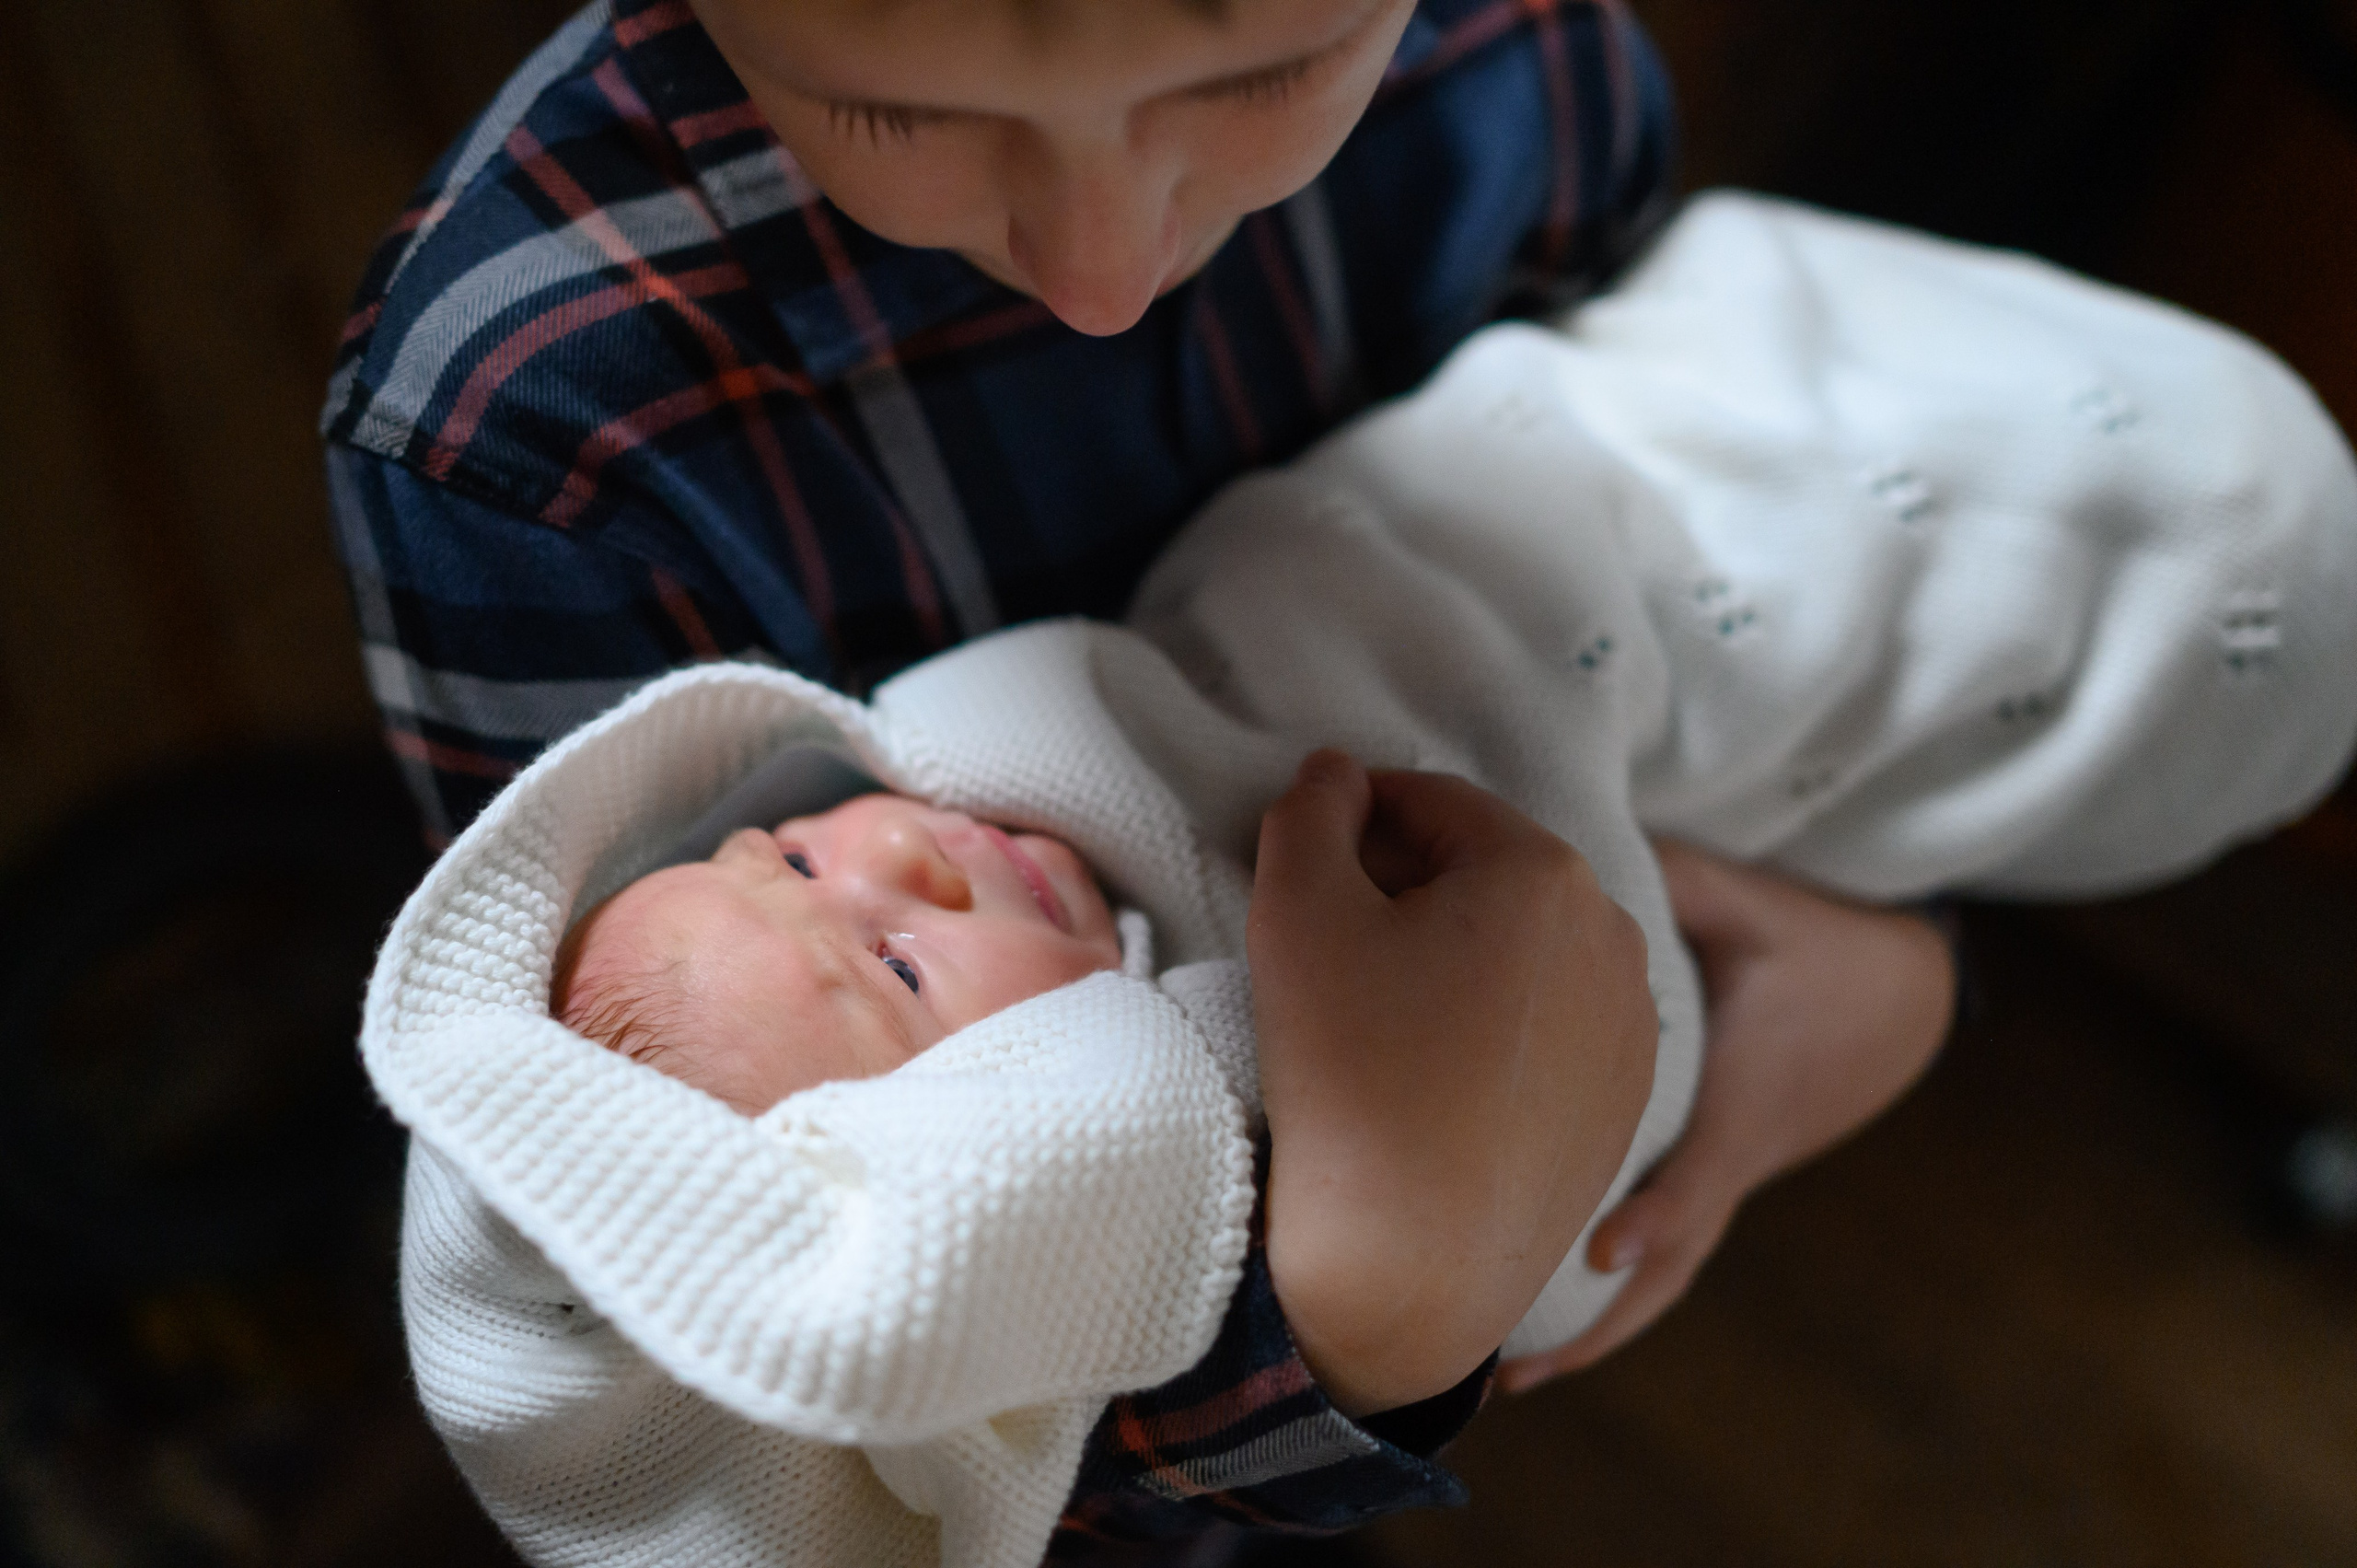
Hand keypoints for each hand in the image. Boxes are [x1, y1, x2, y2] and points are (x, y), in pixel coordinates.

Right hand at [1250, 751, 1657, 1417]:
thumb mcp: (1294, 911)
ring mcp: (1632, 1026)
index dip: (1350, 823)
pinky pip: (1548, 1031)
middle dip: (1407, 893)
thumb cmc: (1350, 1076)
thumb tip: (1337, 774)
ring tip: (1382, 1024)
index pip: (1429, 804)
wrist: (1412, 1264)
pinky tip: (1435, 1081)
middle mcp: (1614, 935)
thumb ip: (1308, 812)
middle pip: (1485, 876)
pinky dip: (1492, 1034)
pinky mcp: (1626, 1101)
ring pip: (1521, 955)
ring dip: (1454, 963)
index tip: (1301, 873)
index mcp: (1544, 870)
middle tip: (1331, 953)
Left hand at [1496, 839, 1956, 1393]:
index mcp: (1738, 1102)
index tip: (1595, 1251)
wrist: (1903, 994)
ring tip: (1512, 1380)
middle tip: (1511, 1374)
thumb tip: (1578, 854)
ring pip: (1663, 1274)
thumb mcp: (1750, 904)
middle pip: (1668, 1263)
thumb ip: (1676, 877)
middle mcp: (1729, 1157)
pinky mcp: (1713, 1175)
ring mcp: (1723, 1176)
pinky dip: (1610, 1291)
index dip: (1652, 1214)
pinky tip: (1542, 1315)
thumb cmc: (1819, 947)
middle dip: (1594, 1322)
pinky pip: (1662, 1249)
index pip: (1695, 1173)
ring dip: (1595, 1327)